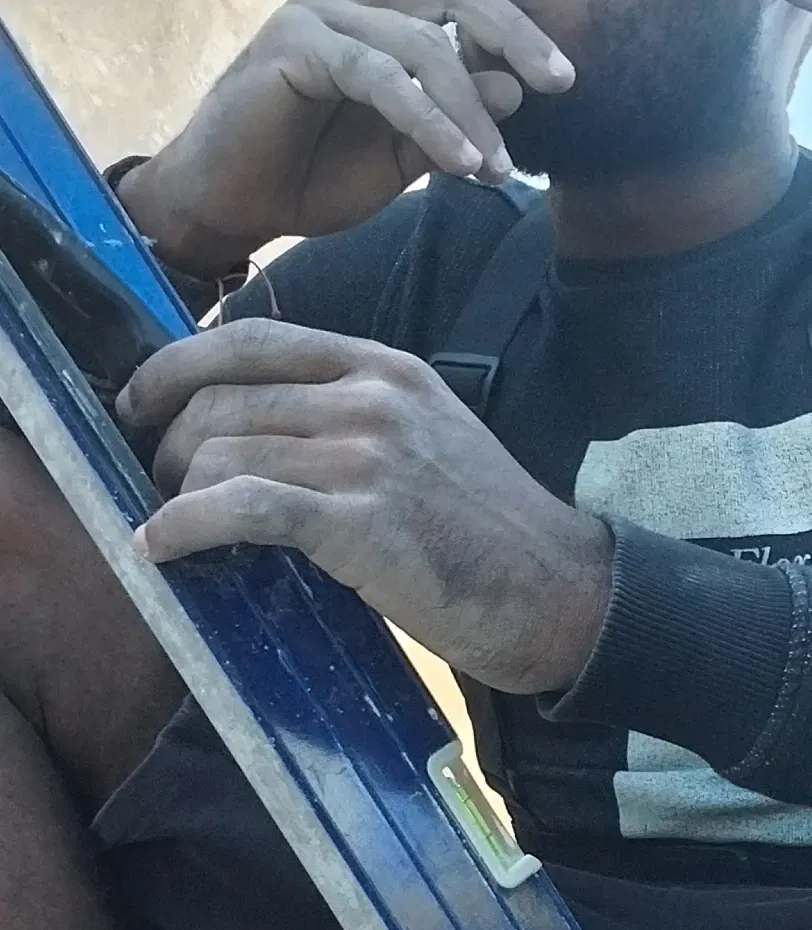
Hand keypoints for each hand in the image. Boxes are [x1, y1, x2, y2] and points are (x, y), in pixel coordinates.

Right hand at [118, 0, 574, 277]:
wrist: (232, 204)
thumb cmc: (311, 173)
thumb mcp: (402, 148)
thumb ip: (453, 114)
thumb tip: (514, 86)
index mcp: (376, 8)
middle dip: (514, 28)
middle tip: (562, 78)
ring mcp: (318, 14)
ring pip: (423, 42)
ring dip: (471, 108)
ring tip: (500, 165)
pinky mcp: (296, 48)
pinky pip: (383, 79)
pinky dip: (430, 122)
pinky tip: (461, 161)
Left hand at [118, 319, 612, 694]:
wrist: (555, 591)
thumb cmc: (485, 531)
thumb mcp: (425, 439)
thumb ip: (350, 418)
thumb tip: (252, 430)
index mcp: (384, 368)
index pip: (252, 338)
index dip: (175, 366)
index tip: (137, 403)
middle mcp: (372, 397)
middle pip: (221, 395)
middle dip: (164, 441)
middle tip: (152, 482)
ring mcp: (367, 456)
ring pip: (221, 449)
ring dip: (173, 492)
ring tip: (167, 523)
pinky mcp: (359, 522)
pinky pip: (240, 507)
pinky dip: (183, 526)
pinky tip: (160, 547)